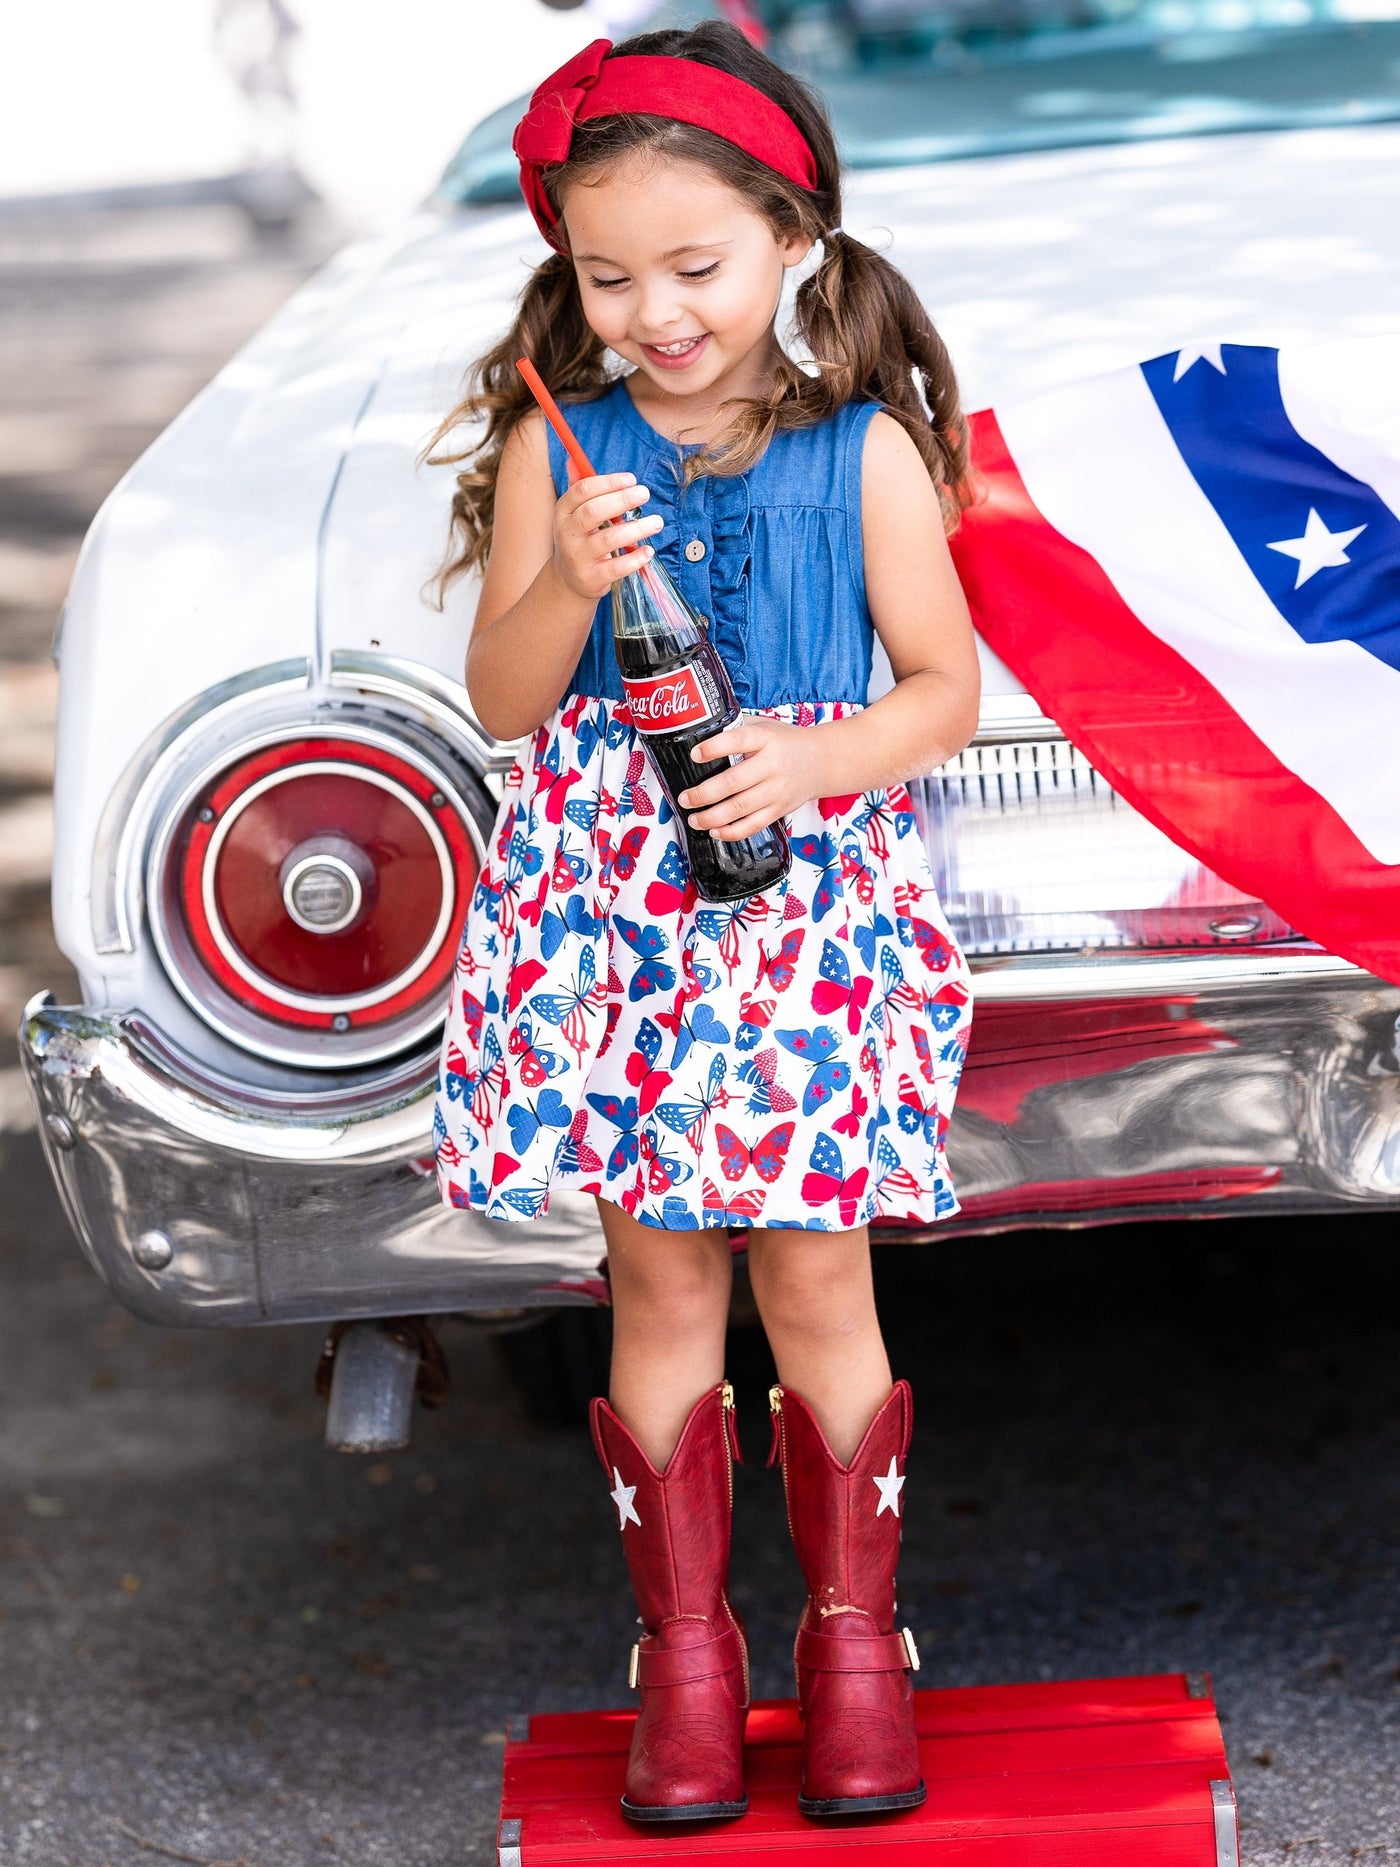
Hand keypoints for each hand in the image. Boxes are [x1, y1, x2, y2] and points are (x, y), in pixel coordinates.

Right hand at [552, 470, 662, 601]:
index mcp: (563, 511)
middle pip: (593, 512)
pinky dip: (634, 559)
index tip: (632, 479)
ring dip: (636, 529)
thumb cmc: (581, 537)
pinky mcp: (591, 577)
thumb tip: (574, 459)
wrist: (569, 579)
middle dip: (621, 500)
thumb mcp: (574, 514)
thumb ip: (580, 489)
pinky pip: (616, 568)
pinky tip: (649, 551)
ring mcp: (578, 557)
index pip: (583, 490)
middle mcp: (567, 533)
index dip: (609, 482)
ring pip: (607, 540)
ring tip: (657, 522)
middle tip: (645, 493)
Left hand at [677, 717, 828, 841]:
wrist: (822, 761)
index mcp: (766, 739)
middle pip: (733, 782)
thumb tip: (700, 732)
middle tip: (684, 798)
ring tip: (693, 819)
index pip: (739, 741)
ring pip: (740, 808)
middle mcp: (772, 765)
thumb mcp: (765, 726)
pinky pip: (753, 825)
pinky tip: (715, 831)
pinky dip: (732, 831)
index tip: (695, 754)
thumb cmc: (785, 742)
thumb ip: (737, 729)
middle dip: (703, 793)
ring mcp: (777, 790)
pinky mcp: (779, 809)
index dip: (715, 748)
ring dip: (712, 817)